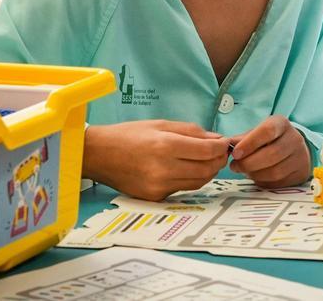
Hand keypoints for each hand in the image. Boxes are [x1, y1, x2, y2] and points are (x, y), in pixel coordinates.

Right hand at [83, 120, 229, 201]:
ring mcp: (159, 186)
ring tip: (206, 160)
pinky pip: (182, 189)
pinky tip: (186, 169)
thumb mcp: (160, 124)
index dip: (220, 147)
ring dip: (207, 171)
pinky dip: (190, 179)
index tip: (224, 142)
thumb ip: (190, 131)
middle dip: (218, 161)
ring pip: (198, 182)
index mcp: (165, 146)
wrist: (98, 155)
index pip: (207, 151)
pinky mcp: (155, 197)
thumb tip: (215, 139)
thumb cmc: (127, 135)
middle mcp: (163, 169)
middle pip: (207, 170)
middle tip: (219, 153)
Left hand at [228, 115, 310, 187]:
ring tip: (245, 171)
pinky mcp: (300, 173)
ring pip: (275, 171)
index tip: (235, 153)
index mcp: (281, 124)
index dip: (250, 143)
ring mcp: (300, 157)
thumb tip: (228, 145)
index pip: (267, 131)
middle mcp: (294, 139)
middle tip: (235, 166)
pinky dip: (264, 181)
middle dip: (249, 163)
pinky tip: (257, 176)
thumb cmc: (270, 140)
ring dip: (255, 174)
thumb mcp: (257, 133)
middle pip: (272, 154)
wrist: (293, 149)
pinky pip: (279, 182)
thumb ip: (242, 139)